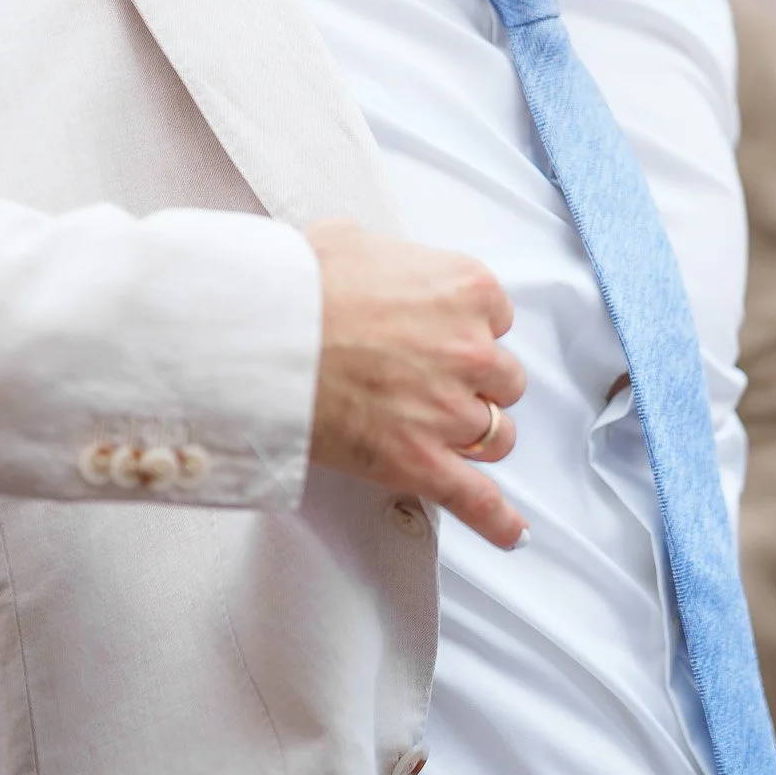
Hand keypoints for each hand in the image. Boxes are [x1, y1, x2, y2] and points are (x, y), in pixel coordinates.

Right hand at [305, 218, 527, 547]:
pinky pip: (476, 498)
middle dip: (474, 383)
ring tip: (440, 433)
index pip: (497, 316)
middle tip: (433, 381)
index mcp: (464, 289)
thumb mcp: (348, 242)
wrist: (263, 339)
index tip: (443, 334)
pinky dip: (498, 520)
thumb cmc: (298, 289)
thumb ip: (383, 257)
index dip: (467, 329)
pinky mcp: (422, 461)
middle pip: (503, 378)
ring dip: (475, 435)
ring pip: (496, 434)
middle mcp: (470, 348)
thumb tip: (367, 260)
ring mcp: (449, 409)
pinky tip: (513, 533)